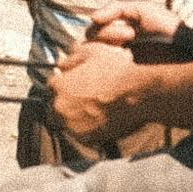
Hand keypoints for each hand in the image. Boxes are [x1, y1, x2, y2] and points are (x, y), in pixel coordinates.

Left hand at [48, 29, 141, 143]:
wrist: (139, 93)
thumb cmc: (117, 70)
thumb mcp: (92, 51)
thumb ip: (72, 58)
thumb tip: (62, 64)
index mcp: (59, 86)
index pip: (53, 86)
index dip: (66, 83)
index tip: (77, 83)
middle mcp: (61, 108)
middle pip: (58, 106)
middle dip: (69, 102)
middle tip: (88, 97)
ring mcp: (73, 126)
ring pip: (69, 121)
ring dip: (77, 116)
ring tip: (97, 109)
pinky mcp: (87, 139)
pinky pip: (82, 134)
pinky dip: (89, 129)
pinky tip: (103, 119)